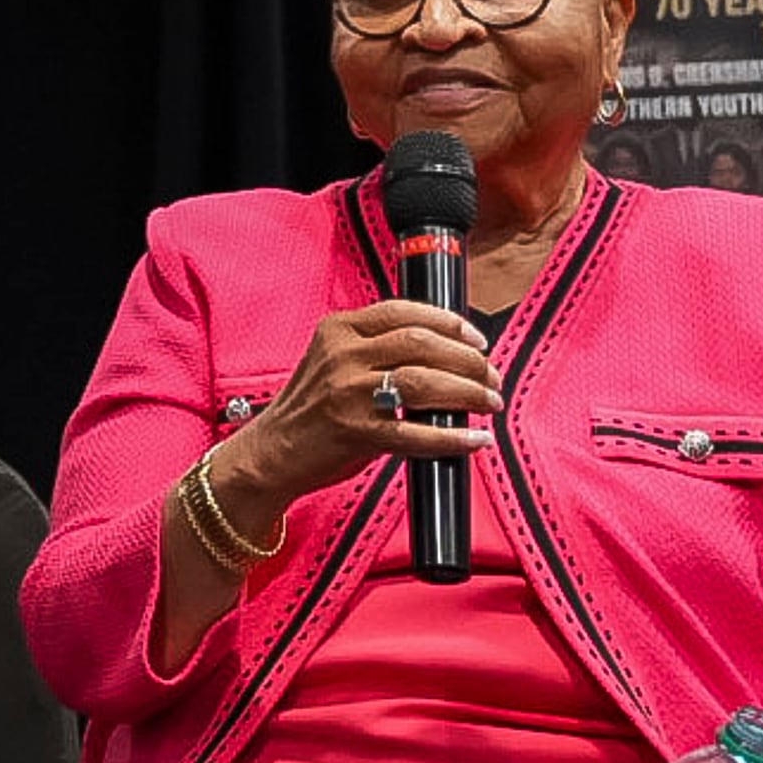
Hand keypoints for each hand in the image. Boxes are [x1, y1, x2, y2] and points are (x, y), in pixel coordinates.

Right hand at [209, 300, 496, 533]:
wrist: (272, 451)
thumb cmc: (310, 409)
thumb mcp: (333, 361)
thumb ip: (377, 349)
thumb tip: (447, 353)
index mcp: (337, 331)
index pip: (403, 311)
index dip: (450, 322)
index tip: (476, 339)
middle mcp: (342, 356)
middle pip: (422, 343)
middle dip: (469, 360)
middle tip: (490, 376)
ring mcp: (348, 394)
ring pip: (425, 381)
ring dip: (469, 391)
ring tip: (488, 402)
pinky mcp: (356, 432)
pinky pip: (418, 434)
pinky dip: (455, 438)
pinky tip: (475, 440)